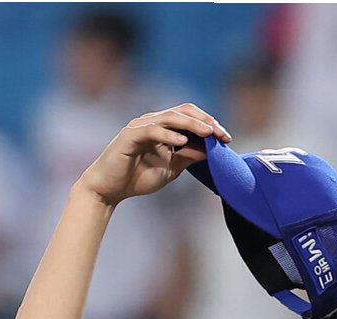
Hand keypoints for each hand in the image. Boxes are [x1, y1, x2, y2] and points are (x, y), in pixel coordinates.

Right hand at [78, 104, 231, 206]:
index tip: (227, 138)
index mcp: (163, 128)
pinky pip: (152, 131)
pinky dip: (168, 135)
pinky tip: (182, 142)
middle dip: (205, 122)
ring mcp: (141, 126)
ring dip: (191, 124)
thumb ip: (188, 158)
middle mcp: (153, 122)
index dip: (209, 124)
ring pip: (170, 118)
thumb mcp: (171, 170)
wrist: (109, 189)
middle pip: (183, 112)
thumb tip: (210, 151)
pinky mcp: (130, 135)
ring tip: (208, 133)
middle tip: (221, 133)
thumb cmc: (137, 178)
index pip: (190, 118)